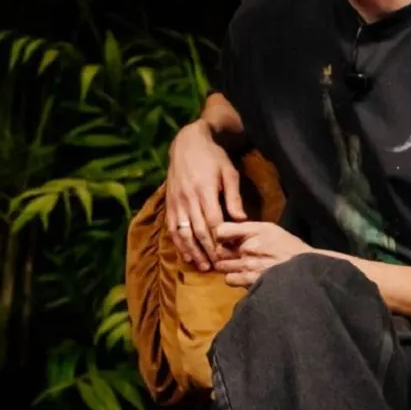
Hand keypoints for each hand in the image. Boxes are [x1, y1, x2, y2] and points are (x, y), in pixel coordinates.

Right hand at [165, 119, 246, 270]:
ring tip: (202, 266)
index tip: (229, 255)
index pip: (213, 223)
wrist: (187, 142)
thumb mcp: (229, 172)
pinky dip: (178, 243)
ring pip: (183, 232)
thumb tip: (242, 220)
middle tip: (218, 267)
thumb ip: (234, 198)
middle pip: (198, 231)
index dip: (220, 241)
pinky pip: (171, 227)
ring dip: (193, 251)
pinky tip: (186, 254)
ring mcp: (176, 202)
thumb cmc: (213, 157)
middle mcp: (188, 199)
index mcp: (205, 191)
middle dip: (208, 251)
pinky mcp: (169, 203)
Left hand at [212, 222, 311, 287]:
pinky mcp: (250, 280)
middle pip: (219, 249)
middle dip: (223, 253)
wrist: (307, 270)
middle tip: (233, 256)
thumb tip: (222, 232)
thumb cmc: (289, 248)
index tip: (226, 241)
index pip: (222, 230)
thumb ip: (247, 229)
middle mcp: (249, 246)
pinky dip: (234, 278)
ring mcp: (249, 264)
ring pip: (222, 265)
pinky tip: (243, 276)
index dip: (220, 236)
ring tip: (240, 267)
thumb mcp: (270, 230)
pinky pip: (229, 279)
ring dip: (228, 266)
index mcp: (255, 230)